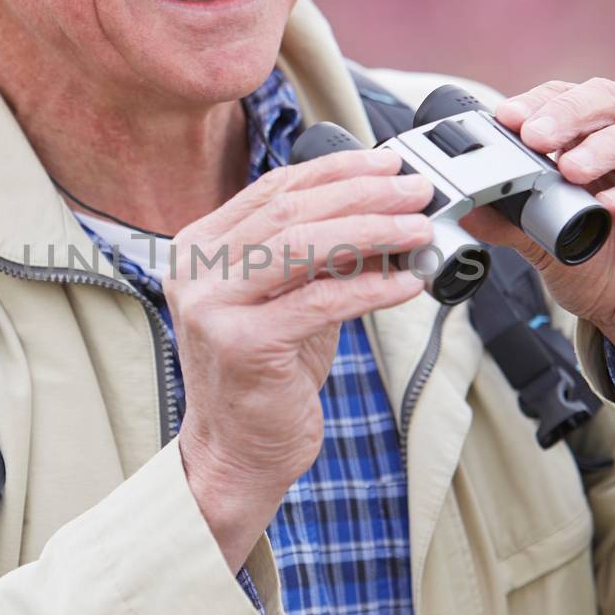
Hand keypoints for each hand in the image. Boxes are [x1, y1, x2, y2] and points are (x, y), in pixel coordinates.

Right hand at [166, 150, 431, 571]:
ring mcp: (212, 306)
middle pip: (290, 210)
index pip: (276, 189)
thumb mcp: (289, 299)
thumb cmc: (266, 373)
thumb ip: (319, 254)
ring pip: (302, 246)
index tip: (387, 164)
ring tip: (417, 230)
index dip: (337, 170)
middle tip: (415, 191)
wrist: (237, 450)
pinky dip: (371, 288)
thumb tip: (385, 210)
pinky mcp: (242, 344)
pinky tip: (407, 284)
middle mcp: (197, 270)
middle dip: (363, 193)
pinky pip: (320, 302)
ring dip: (372, 231)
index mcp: (201, 246)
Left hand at [460, 77, 614, 372]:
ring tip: (571, 168)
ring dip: (604, 146)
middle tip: (534, 136)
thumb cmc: (602, 265)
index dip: (536, 103)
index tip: (504, 118)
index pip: (565, 97)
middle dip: (567, 114)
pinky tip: (613, 204)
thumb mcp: (544, 243)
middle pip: (606, 98)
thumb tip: (463, 207)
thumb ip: (509, 220)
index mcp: (599, 128)